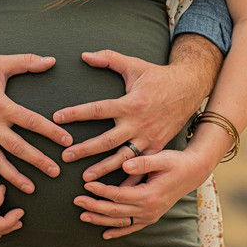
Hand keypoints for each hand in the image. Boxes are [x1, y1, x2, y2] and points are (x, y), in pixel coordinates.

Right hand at [0, 53, 73, 192]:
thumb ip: (26, 62)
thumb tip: (51, 60)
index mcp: (1, 104)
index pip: (32, 121)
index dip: (51, 132)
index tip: (67, 141)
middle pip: (19, 147)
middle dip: (39, 160)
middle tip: (56, 171)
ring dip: (15, 177)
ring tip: (32, 188)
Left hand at [52, 48, 215, 181]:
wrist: (190, 88)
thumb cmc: (157, 76)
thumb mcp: (134, 64)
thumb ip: (109, 58)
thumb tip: (84, 55)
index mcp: (130, 103)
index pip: (98, 109)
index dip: (76, 113)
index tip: (56, 117)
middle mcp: (138, 123)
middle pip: (107, 140)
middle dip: (85, 149)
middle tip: (65, 157)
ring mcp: (148, 138)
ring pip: (123, 158)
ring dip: (104, 169)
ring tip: (85, 179)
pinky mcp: (157, 147)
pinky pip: (141, 166)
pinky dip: (129, 178)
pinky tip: (116, 191)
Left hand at [73, 146, 217, 239]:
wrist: (192, 172)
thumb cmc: (176, 162)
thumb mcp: (162, 158)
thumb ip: (143, 162)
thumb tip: (125, 165)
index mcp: (149, 195)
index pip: (118, 195)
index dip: (101, 191)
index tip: (86, 184)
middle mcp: (149, 210)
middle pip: (115, 211)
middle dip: (94, 206)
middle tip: (76, 200)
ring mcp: (150, 216)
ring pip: (121, 222)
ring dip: (101, 220)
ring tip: (83, 215)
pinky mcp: (151, 217)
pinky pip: (131, 228)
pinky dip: (118, 232)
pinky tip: (104, 234)